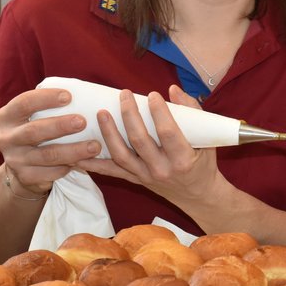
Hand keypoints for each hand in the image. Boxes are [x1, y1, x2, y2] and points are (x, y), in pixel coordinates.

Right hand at [0, 86, 101, 195]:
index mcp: (5, 117)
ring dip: (73, 151)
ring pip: (47, 155)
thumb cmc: (37, 130)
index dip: (45, 98)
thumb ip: (49, 106)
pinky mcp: (25, 176)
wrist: (22, 164)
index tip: (69, 96)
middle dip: (60, 126)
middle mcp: (5, 138)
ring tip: (94, 146)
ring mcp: (14, 160)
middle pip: (34, 131)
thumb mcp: (34, 116)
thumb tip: (85, 95)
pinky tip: (83, 163)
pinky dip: (68, 167)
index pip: (23, 103)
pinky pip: (50, 173)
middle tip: (82, 122)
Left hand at [77, 85, 224, 203]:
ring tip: (101, 113)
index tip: (152, 94)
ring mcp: (146, 176)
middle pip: (140, 140)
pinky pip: (111, 171)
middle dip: (130, 115)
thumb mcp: (207, 139)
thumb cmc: (203, 163)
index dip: (159, 112)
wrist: (198, 195)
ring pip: (121, 155)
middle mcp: (162, 169)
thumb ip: (192, 112)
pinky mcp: (136, 180)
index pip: (168, 132)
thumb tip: (173, 89)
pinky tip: (78, 153)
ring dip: (109, 133)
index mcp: (183, 159)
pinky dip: (93, 163)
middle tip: (124, 95)